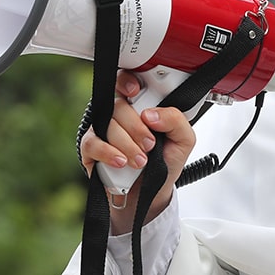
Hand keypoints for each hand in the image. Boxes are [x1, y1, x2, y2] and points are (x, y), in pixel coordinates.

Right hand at [79, 71, 195, 234]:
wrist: (151, 192)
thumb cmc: (165, 162)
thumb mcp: (183, 140)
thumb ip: (176, 120)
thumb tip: (151, 114)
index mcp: (140, 105)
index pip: (127, 82)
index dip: (127, 82)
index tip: (135, 91)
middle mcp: (119, 115)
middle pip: (119, 105)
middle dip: (137, 127)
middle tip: (150, 145)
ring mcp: (102, 130)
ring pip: (107, 124)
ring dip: (127, 144)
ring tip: (141, 161)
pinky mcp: (90, 149)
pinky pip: (93, 143)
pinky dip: (109, 153)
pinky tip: (121, 162)